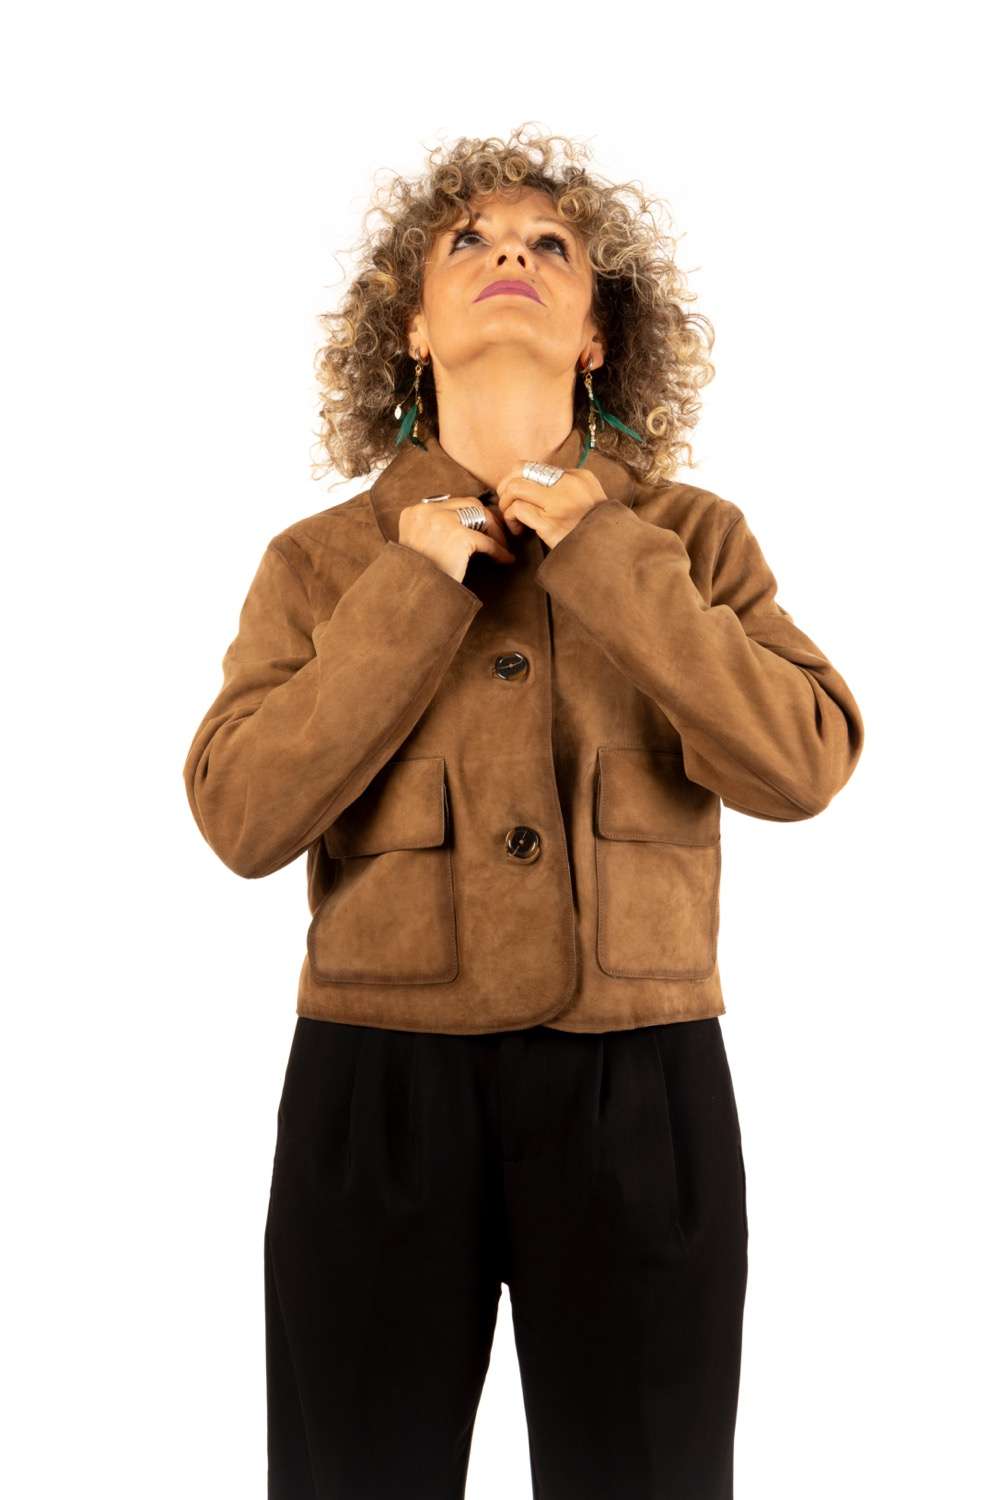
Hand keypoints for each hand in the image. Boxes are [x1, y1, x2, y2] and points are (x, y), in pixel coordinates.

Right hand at [398, 495, 515, 583]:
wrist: (416, 598)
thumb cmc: (418, 579)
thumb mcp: (417, 547)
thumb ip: (432, 530)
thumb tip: (463, 523)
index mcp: (413, 513)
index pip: (450, 504)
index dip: (470, 515)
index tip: (481, 528)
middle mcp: (426, 512)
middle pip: (468, 504)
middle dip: (487, 518)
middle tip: (498, 535)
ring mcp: (442, 521)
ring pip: (480, 515)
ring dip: (495, 531)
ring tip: (502, 546)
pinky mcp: (459, 537)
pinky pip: (487, 541)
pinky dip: (499, 550)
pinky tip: (506, 559)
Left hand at [494, 462, 609, 547]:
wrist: (609, 552)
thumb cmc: (596, 530)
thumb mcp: (591, 499)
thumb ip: (570, 488)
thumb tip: (540, 485)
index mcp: (578, 476)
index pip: (535, 466)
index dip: (519, 479)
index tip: (518, 495)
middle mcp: (568, 484)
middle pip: (520, 470)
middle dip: (505, 486)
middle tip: (506, 503)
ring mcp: (559, 503)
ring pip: (515, 488)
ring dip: (506, 504)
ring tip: (513, 519)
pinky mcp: (551, 523)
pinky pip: (519, 510)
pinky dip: (512, 519)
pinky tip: (518, 529)